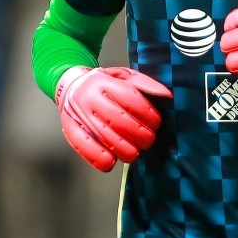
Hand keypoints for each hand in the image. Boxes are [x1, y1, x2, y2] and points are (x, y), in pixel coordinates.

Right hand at [55, 66, 171, 170]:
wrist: (70, 88)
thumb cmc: (104, 85)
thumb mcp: (123, 76)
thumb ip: (144, 84)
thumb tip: (167, 95)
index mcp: (102, 80)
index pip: (129, 98)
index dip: (147, 113)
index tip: (156, 123)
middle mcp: (88, 96)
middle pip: (118, 120)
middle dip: (139, 134)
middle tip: (148, 140)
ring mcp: (77, 114)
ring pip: (104, 137)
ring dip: (125, 150)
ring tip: (134, 152)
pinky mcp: (69, 130)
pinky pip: (85, 148)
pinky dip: (100, 159)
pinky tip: (112, 161)